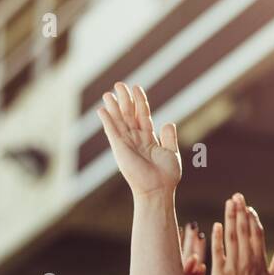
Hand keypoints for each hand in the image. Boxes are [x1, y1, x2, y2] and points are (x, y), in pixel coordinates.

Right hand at [96, 82, 180, 196]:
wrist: (158, 189)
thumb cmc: (166, 176)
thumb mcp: (171, 153)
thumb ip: (168, 138)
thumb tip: (168, 122)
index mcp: (148, 139)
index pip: (142, 116)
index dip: (139, 102)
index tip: (136, 88)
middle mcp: (136, 140)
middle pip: (129, 115)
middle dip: (124, 100)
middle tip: (119, 84)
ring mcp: (127, 143)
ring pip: (119, 120)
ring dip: (113, 107)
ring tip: (108, 93)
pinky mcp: (119, 148)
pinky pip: (112, 131)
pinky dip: (107, 120)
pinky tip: (102, 109)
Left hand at [211, 193, 273, 274]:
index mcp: (260, 263)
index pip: (257, 235)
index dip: (253, 219)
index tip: (248, 208)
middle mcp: (246, 262)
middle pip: (244, 231)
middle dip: (240, 212)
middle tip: (236, 196)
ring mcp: (232, 267)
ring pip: (232, 237)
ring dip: (230, 218)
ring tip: (229, 203)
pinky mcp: (219, 274)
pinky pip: (218, 252)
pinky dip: (218, 238)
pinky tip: (217, 225)